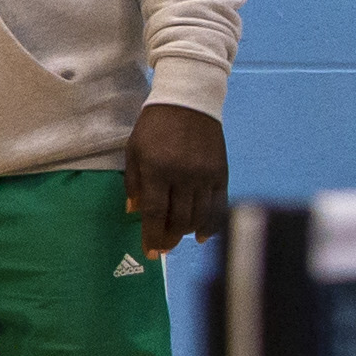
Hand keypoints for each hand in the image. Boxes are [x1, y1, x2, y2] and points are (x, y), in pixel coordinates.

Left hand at [126, 102, 227, 258]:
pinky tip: (201, 235)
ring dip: (186, 233)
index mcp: (157, 170)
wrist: (188, 102)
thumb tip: (134, 212)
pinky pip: (218, 205)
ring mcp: (205, 175)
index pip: (155, 212)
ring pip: (198, 216)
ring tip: (175, 239)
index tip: (149, 253)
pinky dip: (210, 224)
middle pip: (178, 218)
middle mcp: (184, 175)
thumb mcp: (134, 151)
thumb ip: (134, 183)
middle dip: (169, 238)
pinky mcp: (221, 173)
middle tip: (162, 249)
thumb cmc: (154, 127)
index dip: (152, 236)